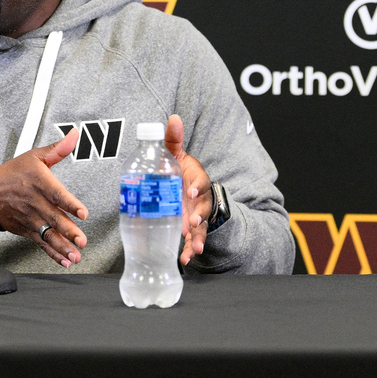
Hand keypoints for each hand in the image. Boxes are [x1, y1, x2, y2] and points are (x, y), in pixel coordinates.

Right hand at [0, 128, 88, 267]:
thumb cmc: (13, 173)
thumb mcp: (34, 157)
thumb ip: (57, 150)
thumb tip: (74, 136)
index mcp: (39, 182)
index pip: (56, 194)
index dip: (70, 203)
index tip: (82, 212)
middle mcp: (35, 202)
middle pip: (53, 218)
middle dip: (68, 231)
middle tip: (81, 240)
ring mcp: (30, 218)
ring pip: (48, 234)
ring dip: (62, 246)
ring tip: (75, 255)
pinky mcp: (27, 230)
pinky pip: (41, 243)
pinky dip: (52, 253)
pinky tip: (64, 260)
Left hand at [164, 114, 211, 265]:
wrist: (187, 188)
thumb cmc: (181, 170)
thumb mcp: (176, 155)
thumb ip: (173, 139)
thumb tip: (172, 117)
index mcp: (197, 180)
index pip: (201, 182)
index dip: (196, 187)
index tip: (189, 192)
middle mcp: (200, 199)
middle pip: (204, 208)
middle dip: (200, 217)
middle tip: (192, 224)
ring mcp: (198, 215)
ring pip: (202, 228)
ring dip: (198, 238)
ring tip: (193, 249)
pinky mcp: (193, 229)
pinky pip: (194, 241)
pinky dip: (190, 250)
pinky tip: (184, 260)